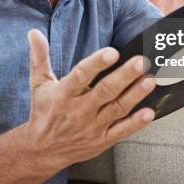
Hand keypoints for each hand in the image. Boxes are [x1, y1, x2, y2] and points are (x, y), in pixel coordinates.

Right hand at [21, 29, 155, 175]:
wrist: (41, 151)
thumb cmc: (42, 112)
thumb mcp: (38, 83)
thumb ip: (39, 57)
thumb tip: (34, 32)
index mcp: (63, 94)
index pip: (81, 76)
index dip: (96, 64)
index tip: (112, 52)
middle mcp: (79, 111)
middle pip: (105, 91)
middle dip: (125, 76)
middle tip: (141, 62)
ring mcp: (92, 127)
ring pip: (117, 109)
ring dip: (135, 95)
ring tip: (150, 80)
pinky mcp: (101, 141)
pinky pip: (121, 131)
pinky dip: (136, 123)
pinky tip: (149, 112)